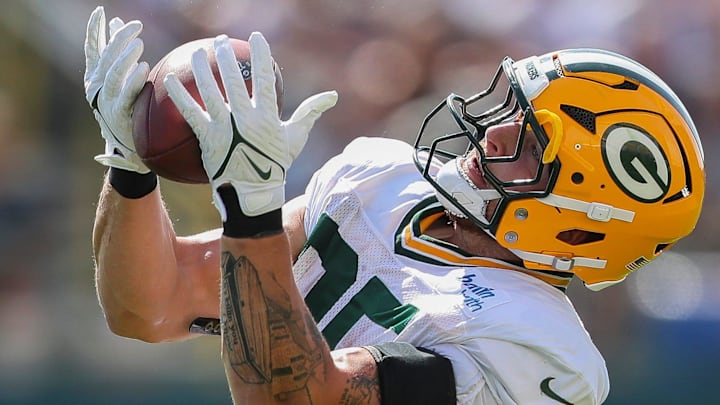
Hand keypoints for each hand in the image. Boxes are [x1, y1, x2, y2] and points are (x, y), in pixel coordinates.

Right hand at [84, 6, 149, 172]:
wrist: (131, 148)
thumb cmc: (128, 110)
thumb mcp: (121, 79)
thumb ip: (117, 54)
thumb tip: (118, 25)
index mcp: (95, 78)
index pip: (92, 49)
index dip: (94, 30)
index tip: (100, 12)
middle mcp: (97, 88)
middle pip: (105, 59)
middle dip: (119, 40)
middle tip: (136, 27)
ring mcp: (107, 102)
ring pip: (112, 75)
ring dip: (124, 58)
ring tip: (139, 43)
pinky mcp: (119, 114)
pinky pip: (125, 95)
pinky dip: (133, 81)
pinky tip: (144, 68)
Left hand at [164, 33, 337, 218]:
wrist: (253, 194)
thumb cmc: (275, 164)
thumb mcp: (295, 138)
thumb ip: (310, 113)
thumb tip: (332, 96)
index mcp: (267, 116)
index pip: (264, 78)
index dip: (260, 55)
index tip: (256, 38)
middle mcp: (245, 119)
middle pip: (233, 80)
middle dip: (227, 57)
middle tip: (221, 41)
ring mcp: (224, 128)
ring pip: (210, 92)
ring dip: (202, 69)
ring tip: (198, 52)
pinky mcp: (207, 138)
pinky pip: (190, 112)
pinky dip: (181, 95)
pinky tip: (171, 79)